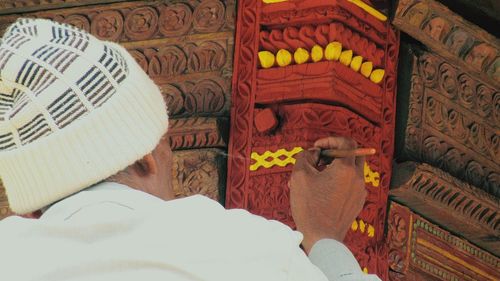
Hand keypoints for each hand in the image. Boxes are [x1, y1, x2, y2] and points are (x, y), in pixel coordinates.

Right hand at [289, 137, 366, 253]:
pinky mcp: (357, 203)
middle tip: (320, 159)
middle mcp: (357, 178)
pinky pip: (350, 185)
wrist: (322, 238)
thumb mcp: (299, 176)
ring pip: (351, 170)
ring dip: (335, 168)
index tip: (317, 147)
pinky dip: (338, 182)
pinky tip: (322, 192)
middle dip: (336, 153)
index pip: (347, 142)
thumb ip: (305, 156)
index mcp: (346, 169)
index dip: (331, 140)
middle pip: (353, 155)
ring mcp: (360, 192)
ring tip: (316, 178)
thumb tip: (312, 153)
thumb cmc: (310, 207)